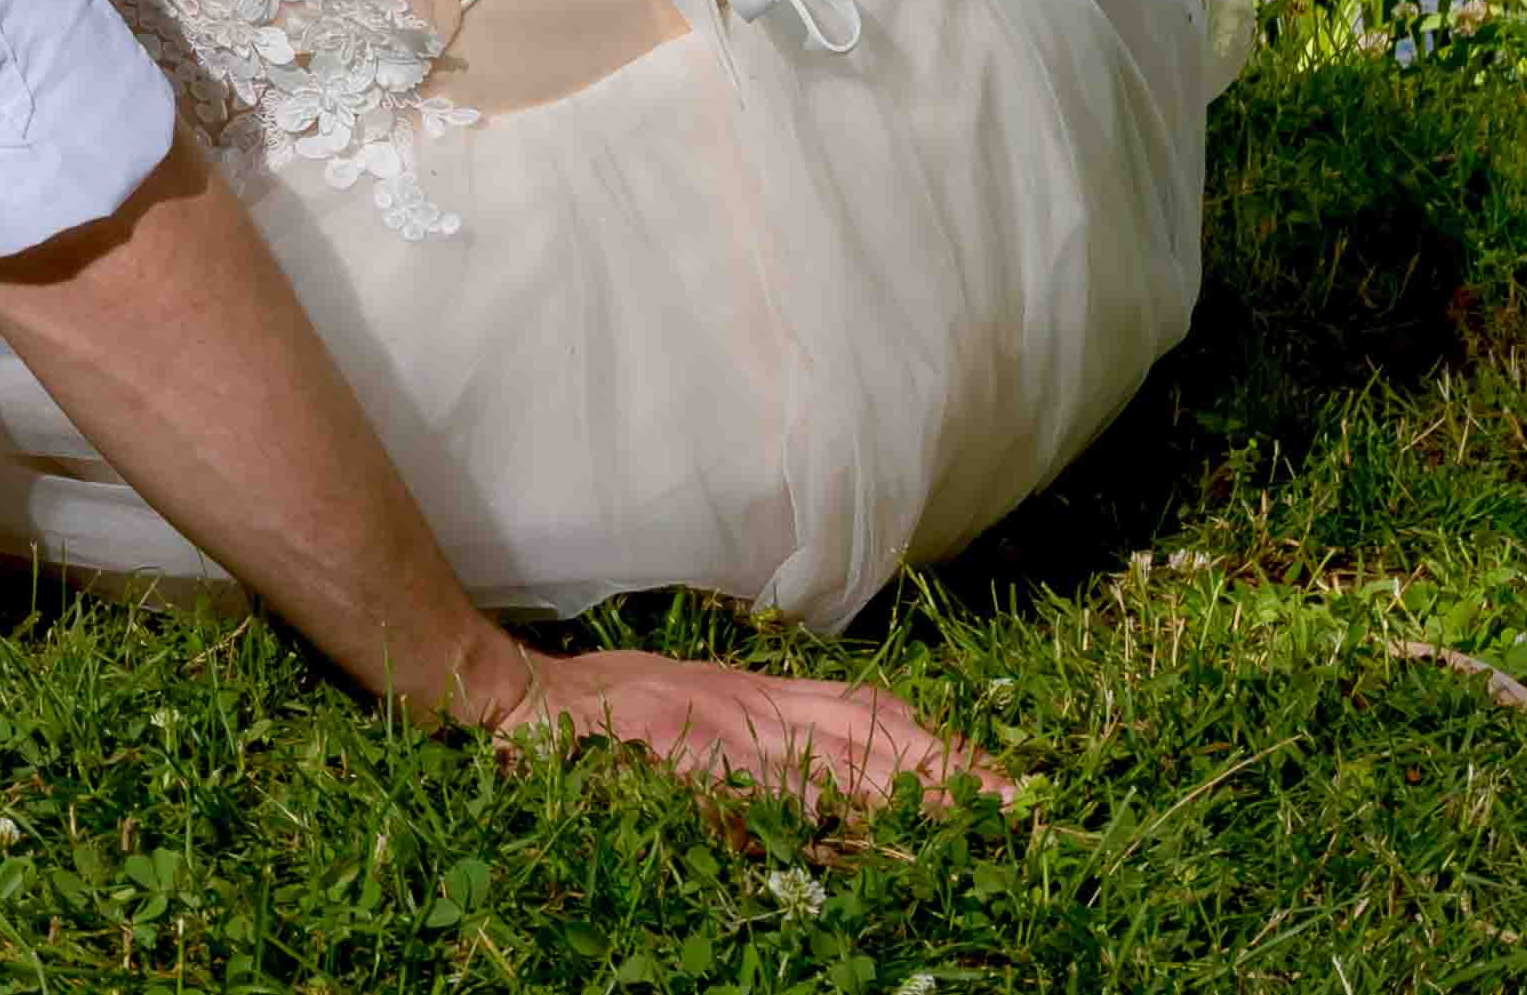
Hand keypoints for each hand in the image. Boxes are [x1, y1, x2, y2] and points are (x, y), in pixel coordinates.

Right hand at [480, 643, 1016, 814]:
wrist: (505, 698)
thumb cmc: (584, 717)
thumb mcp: (677, 707)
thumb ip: (740, 732)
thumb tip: (813, 779)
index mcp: (749, 690)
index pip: (865, 711)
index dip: (936, 742)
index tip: (999, 778)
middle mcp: (746, 701)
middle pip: (871, 732)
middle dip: (950, 769)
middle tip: (1022, 806)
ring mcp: (716, 727)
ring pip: (832, 759)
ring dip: (908, 791)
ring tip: (973, 824)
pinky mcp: (681, 754)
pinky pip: (763, 787)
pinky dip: (818, 810)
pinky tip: (862, 836)